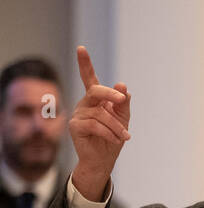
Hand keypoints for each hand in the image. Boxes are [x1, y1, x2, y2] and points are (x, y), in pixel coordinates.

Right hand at [68, 46, 130, 200]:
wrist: (104, 159)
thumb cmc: (114, 136)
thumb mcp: (123, 118)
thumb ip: (122, 102)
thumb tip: (122, 85)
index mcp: (96, 99)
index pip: (89, 78)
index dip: (85, 63)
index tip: (81, 48)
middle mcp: (85, 103)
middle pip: (95, 91)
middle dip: (110, 94)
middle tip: (120, 101)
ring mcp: (78, 114)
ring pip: (100, 114)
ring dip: (116, 126)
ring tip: (124, 137)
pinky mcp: (74, 126)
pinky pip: (95, 125)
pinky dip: (109, 133)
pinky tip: (116, 140)